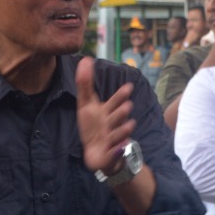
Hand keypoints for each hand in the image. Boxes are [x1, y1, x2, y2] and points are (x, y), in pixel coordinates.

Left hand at [75, 57, 135, 174]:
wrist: (97, 153)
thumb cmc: (93, 126)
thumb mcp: (86, 105)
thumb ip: (85, 83)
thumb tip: (86, 59)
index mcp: (107, 113)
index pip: (113, 102)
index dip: (120, 96)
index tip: (128, 86)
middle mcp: (112, 125)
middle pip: (117, 118)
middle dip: (121, 112)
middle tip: (127, 106)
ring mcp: (112, 140)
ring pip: (118, 134)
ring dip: (122, 130)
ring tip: (129, 125)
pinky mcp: (110, 155)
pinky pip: (114, 154)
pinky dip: (117, 151)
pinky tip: (120, 148)